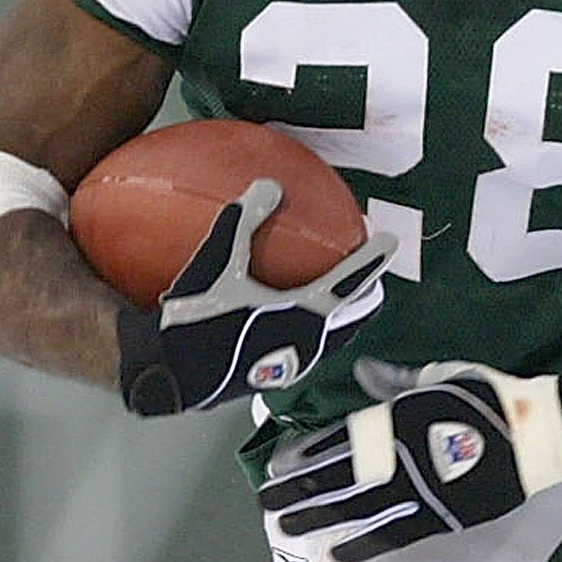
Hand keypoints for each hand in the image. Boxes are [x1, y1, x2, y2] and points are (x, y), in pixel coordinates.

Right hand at [113, 179, 391, 415]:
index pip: (350, 282)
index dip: (371, 259)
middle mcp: (309, 343)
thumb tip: (267, 185)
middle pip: (355, 315)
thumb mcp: (217, 265)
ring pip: (337, 335)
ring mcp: (296, 363)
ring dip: (347, 312)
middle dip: (367, 291)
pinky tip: (294, 315)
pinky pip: (311, 345)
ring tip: (345, 294)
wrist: (173, 376)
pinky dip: (318, 326)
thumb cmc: (197, 321)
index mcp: (304, 315)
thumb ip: (242, 223)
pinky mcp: (277, 375)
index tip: (389, 240)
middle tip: (370, 269)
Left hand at [258, 361, 561, 561]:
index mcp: (399, 419)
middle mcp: (402, 458)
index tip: (276, 467)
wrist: (539, 436)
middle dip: (298, 492)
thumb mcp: (442, 377)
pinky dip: (363, 544)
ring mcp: (420, 492)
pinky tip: (337, 551)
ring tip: (287, 528)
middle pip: (337, 479)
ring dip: (318, 519)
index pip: (339, 441)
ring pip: (356, 510)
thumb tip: (363, 371)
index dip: (305, 455)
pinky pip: (393, 535)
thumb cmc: (492, 397)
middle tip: (267, 504)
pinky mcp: (441, 517)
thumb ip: (398, 381)